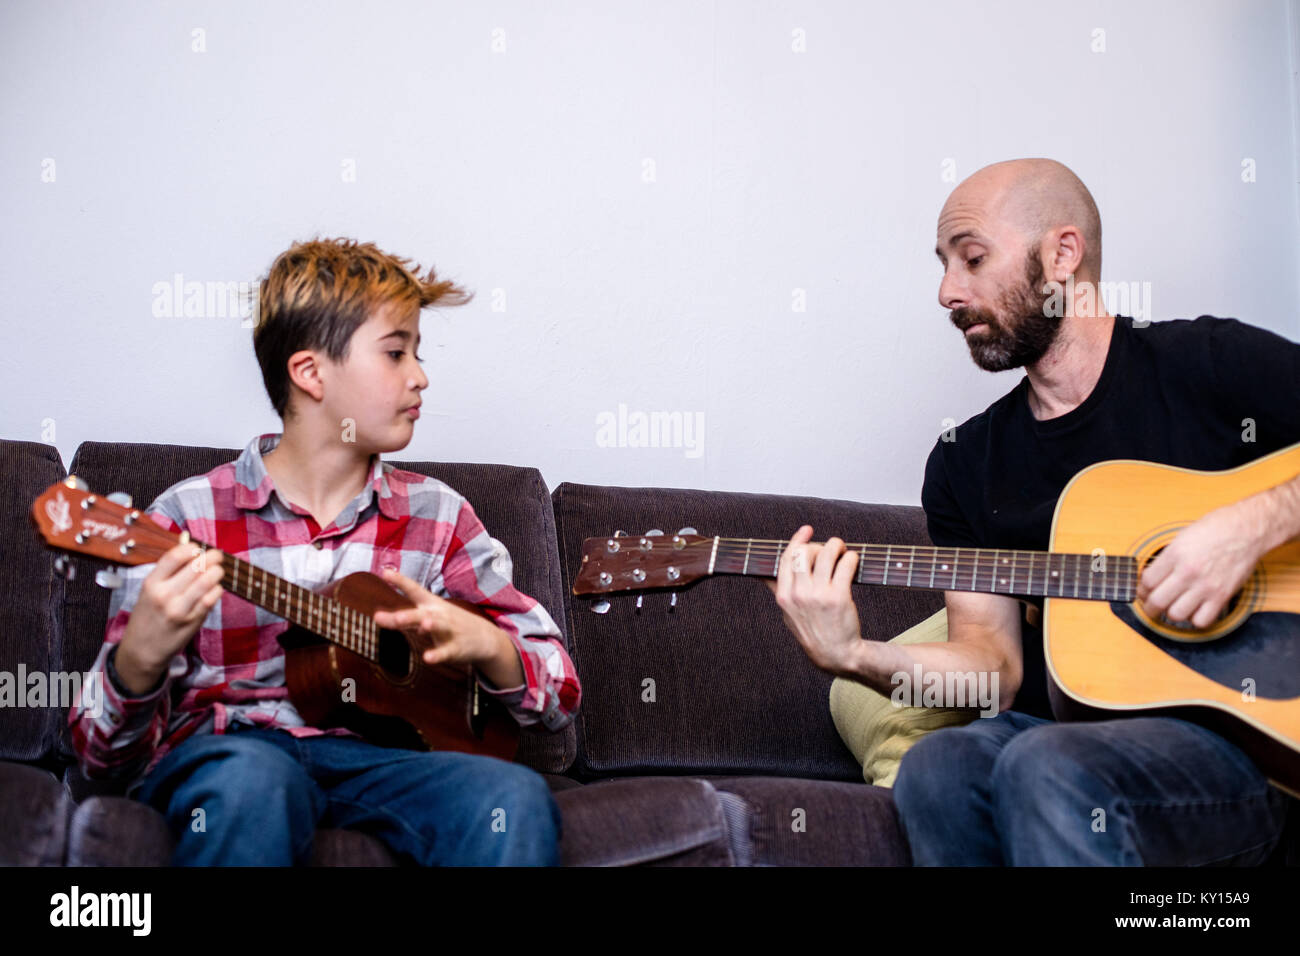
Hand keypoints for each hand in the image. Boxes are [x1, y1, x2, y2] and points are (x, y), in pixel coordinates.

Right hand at [117, 543, 224, 692]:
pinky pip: (211, 599)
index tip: (198, 548)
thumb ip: (167, 570)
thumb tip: (187, 543)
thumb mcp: (149, 590)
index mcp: (151, 583)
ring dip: (217, 572)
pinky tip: (216, 588)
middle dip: (211, 557)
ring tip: (218, 570)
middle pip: (195, 566)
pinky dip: (217, 590)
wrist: (142, 650)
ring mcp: (179, 609)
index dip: (191, 548)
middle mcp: (164, 595)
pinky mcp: (192, 621)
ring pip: (206, 581)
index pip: (175, 556)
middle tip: (217, 556)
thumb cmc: (148, 615)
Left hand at [373, 567, 522, 685]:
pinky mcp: (456, 648)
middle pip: (421, 614)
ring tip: (424, 625)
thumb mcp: (427, 617)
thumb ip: (401, 618)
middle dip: (407, 616)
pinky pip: (445, 651)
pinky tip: (428, 658)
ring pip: (438, 627)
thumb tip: (376, 616)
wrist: (484, 638)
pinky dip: (437, 654)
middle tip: (392, 617)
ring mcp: (449, 630)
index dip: (400, 581)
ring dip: (431, 625)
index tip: (385, 572)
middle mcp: (439, 615)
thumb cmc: (449, 624)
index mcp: (431, 605)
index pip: (415, 590)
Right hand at [764, 525, 861, 674]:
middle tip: (830, 550)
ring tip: (843, 550)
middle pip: (805, 552)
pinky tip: (852, 560)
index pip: (787, 558)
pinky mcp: (838, 596)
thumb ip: (778, 591)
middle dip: (819, 545)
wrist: (835, 654)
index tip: (807, 530)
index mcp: (784, 596)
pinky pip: (845, 564)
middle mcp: (798, 594)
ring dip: (837, 546)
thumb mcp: (788, 614)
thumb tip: (763, 573)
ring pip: (826, 553)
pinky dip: (851, 557)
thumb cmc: (812, 632)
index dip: (798, 540)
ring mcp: (818, 595)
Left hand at [1135, 501, 1263, 628]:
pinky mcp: (1222, 596)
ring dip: (1171, 613)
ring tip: (1173, 607)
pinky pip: (1201, 620)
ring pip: (1176, 614)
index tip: (1143, 592)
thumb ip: (1166, 559)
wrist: (1247, 530)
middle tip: (1151, 606)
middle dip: (1149, 607)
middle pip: (1157, 601)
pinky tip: (1194, 610)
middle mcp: (1188, 571)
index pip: (1146, 581)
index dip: (1141, 590)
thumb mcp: (1182, 537)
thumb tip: (1150, 578)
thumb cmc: (1215, 529)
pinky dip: (1195, 619)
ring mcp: (1205, 586)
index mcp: (1175, 554)